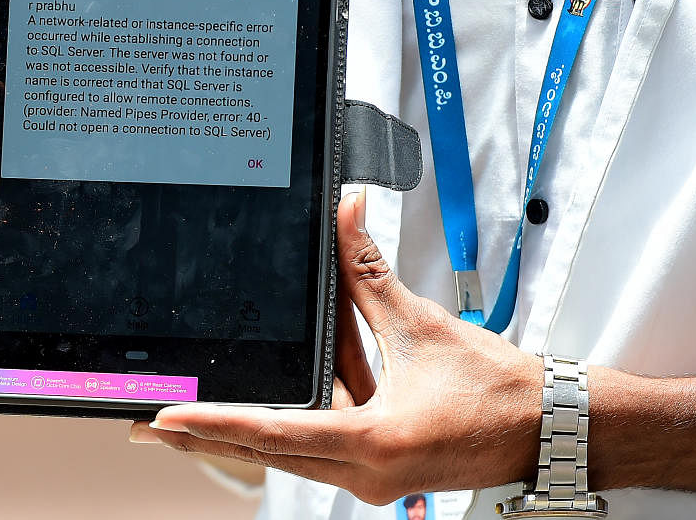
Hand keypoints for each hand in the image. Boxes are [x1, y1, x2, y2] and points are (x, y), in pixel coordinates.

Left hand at [131, 190, 542, 504]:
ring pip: (292, 445)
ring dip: (250, 423)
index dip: (211, 422)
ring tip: (195, 407)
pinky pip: (321, 441)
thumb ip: (370, 274)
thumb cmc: (496, 390)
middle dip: (209, 432)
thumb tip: (345, 219)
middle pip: (267, 448)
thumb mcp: (421, 324)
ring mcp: (370, 477)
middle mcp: (365, 473)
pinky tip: (279, 390)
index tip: (163, 419)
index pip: (271, 430)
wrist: (544, 426)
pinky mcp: (377, 469)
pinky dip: (297, 415)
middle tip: (151, 422)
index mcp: (372, 443)